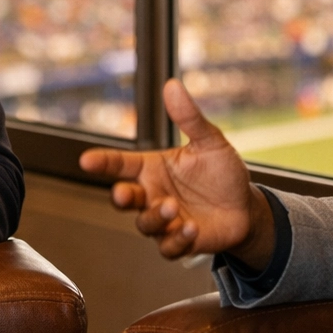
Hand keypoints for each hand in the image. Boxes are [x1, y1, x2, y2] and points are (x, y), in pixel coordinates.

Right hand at [79, 79, 273, 267]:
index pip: (120, 164)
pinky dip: (177, 239)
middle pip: (124, 198)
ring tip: (173, 207)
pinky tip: (191, 228)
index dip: (102, 162)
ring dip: (156, 217)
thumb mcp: (211, 142)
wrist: (246, 208)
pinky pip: (168, 247)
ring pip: (145, 224)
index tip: (86, 160)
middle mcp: (153, 195)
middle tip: (125, 194)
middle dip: (121, 197)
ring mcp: (164, 221)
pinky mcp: (179, 243)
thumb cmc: (223, 173)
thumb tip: (172, 85)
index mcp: (153, 169)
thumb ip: (189, 118)